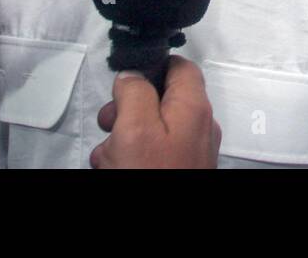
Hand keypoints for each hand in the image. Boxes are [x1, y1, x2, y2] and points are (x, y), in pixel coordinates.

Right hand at [90, 57, 220, 168]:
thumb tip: (131, 75)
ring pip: (151, 128)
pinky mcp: (178, 170)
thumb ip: (134, 92)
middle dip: (128, 109)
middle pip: (160, 99)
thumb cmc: (152, 178)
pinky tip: (115, 169)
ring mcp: (189, 151)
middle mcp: (197, 127)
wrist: (164, 239)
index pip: (180, 66)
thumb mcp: (134, 127)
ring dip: (123, 138)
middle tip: (110, 124)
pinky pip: (151, 154)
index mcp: (193, 108)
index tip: (125, 78)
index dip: (151, 66)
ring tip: (110, 157)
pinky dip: (130, 158)